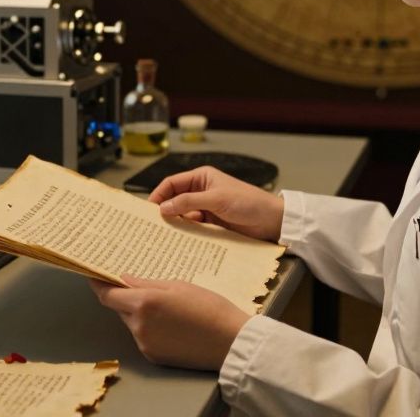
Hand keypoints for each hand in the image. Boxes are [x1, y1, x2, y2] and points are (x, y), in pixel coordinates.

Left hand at [89, 276, 251, 369]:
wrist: (230, 342)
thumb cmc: (209, 308)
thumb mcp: (178, 285)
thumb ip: (146, 283)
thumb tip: (123, 280)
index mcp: (144, 303)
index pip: (108, 295)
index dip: (99, 285)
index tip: (94, 276)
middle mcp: (139, 325)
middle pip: (120, 308)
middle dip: (126, 298)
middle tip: (143, 287)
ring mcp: (145, 343)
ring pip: (132, 323)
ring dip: (140, 314)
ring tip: (166, 308)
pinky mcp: (153, 356)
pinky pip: (143, 337)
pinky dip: (149, 328)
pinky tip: (171, 324)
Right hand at [149, 167, 283, 241]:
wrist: (272, 221)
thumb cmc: (247, 202)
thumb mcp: (216, 199)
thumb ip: (189, 202)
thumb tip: (163, 207)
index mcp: (202, 178)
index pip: (172, 183)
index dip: (159, 195)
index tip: (148, 210)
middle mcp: (202, 191)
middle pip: (176, 200)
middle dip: (165, 211)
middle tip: (151, 226)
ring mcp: (207, 209)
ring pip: (184, 216)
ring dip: (176, 224)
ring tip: (163, 236)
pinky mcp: (213, 224)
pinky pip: (194, 228)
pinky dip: (187, 233)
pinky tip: (180, 241)